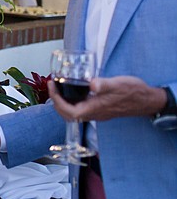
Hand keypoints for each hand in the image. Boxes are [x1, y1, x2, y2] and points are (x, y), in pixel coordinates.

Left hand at [48, 75, 165, 121]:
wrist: (147, 100)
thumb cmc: (133, 92)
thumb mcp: (117, 84)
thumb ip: (104, 85)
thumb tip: (92, 85)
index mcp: (94, 109)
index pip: (68, 111)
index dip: (56, 100)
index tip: (52, 85)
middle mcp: (94, 114)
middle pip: (67, 114)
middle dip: (56, 101)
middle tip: (52, 86)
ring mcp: (97, 113)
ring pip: (73, 112)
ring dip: (63, 102)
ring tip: (58, 88)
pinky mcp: (100, 109)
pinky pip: (80, 109)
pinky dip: (72, 101)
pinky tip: (74, 91)